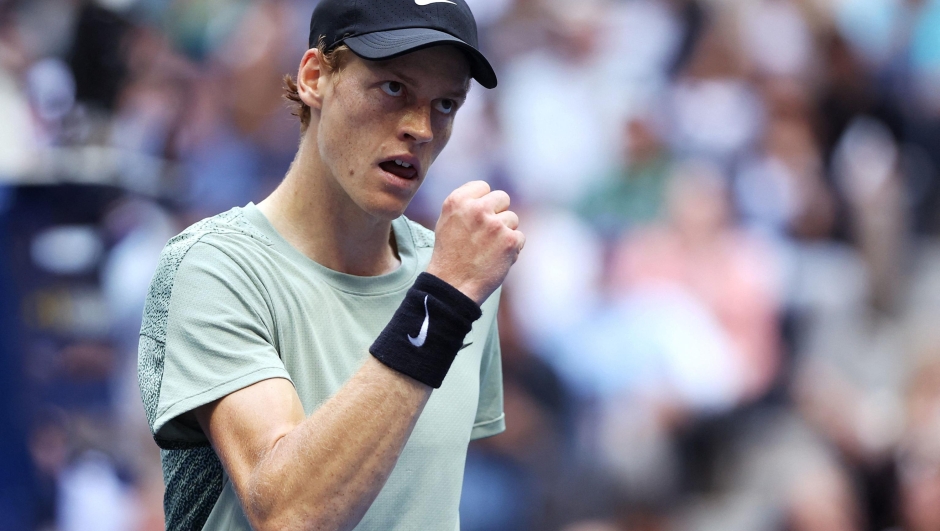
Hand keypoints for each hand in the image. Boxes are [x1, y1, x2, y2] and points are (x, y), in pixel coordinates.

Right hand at [426, 181, 524, 304]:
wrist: (453, 285)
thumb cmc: (450, 255)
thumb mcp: (447, 222)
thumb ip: (466, 205)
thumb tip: (489, 197)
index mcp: (457, 201)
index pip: (483, 187)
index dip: (484, 203)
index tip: (479, 217)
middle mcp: (477, 209)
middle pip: (503, 198)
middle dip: (499, 213)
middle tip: (487, 233)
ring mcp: (495, 224)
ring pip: (513, 219)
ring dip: (505, 233)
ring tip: (488, 249)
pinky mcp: (510, 240)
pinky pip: (520, 237)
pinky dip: (512, 249)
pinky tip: (497, 258)